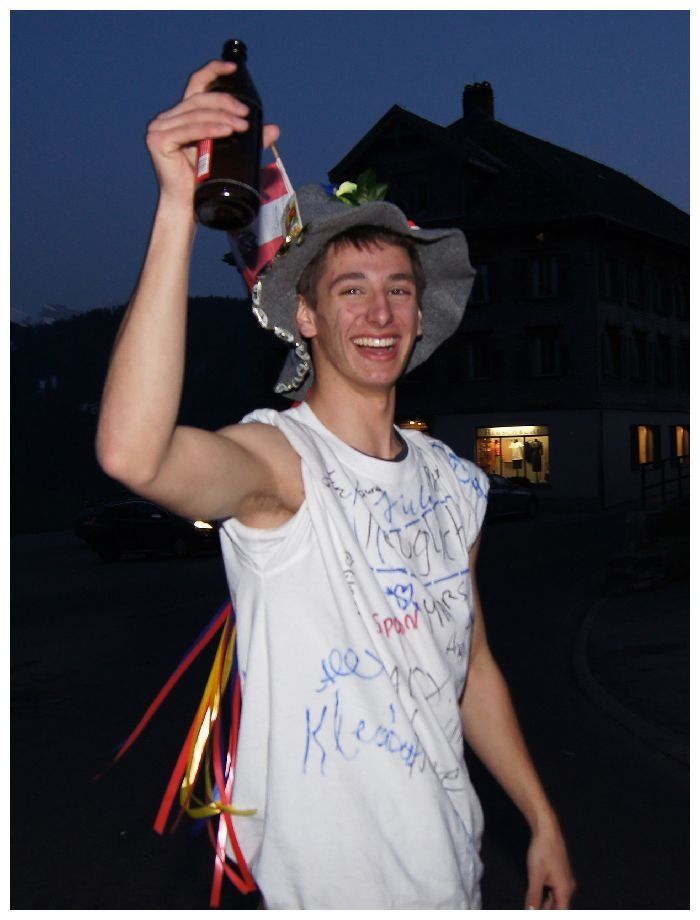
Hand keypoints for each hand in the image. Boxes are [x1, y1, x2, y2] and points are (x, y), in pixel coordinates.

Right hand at [145, 59, 279, 207]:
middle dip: (226, 104)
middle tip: (246, 116)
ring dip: (222, 117)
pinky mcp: (158, 141)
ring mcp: (159, 128)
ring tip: (242, 127)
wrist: (187, 208)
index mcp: (180, 115)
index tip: (234, 69)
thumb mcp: (228, 152)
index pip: (196, 85)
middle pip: (199, 100)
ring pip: (196, 114)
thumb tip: (274, 129)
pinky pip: (189, 130)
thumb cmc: (204, 182)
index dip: (213, 71)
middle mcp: (167, 118)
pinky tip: (226, 131)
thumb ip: (248, 138)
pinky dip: (209, 129)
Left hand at [524, 821, 575, 908]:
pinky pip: (555, 889)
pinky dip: (547, 895)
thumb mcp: (535, 876)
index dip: (550, 915)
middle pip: (559, 906)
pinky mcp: (560, 872)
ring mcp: (565, 878)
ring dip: (546, 904)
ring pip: (556, 898)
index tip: (539, 913)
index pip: (561, 912)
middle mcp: (568, 885)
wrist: (547, 830)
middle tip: (533, 910)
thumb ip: (534, 896)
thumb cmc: (543, 850)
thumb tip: (531, 911)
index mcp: (565, 889)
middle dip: (547, 910)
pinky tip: (537, 894)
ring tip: (533, 905)